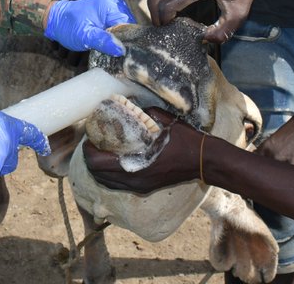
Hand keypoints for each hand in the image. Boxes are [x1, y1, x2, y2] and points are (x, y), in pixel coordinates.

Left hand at [44, 0, 134, 55]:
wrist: (57, 18)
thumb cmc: (68, 26)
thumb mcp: (84, 36)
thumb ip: (103, 41)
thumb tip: (121, 50)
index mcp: (111, 5)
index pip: (129, 26)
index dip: (126, 41)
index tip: (120, 53)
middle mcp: (116, 2)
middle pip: (129, 26)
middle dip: (122, 40)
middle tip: (113, 52)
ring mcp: (114, 5)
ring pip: (125, 27)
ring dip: (118, 38)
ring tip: (109, 47)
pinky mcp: (110, 11)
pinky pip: (119, 24)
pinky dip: (115, 34)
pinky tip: (108, 42)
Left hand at [83, 107, 200, 192]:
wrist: (204, 160)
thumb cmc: (185, 140)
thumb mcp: (163, 120)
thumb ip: (142, 115)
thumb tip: (127, 106)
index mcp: (135, 165)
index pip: (97, 163)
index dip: (89, 149)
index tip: (90, 136)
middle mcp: (133, 181)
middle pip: (97, 174)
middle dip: (91, 158)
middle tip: (94, 142)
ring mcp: (139, 186)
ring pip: (107, 182)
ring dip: (99, 168)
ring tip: (101, 150)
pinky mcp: (145, 188)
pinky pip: (118, 184)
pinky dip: (110, 174)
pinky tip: (115, 160)